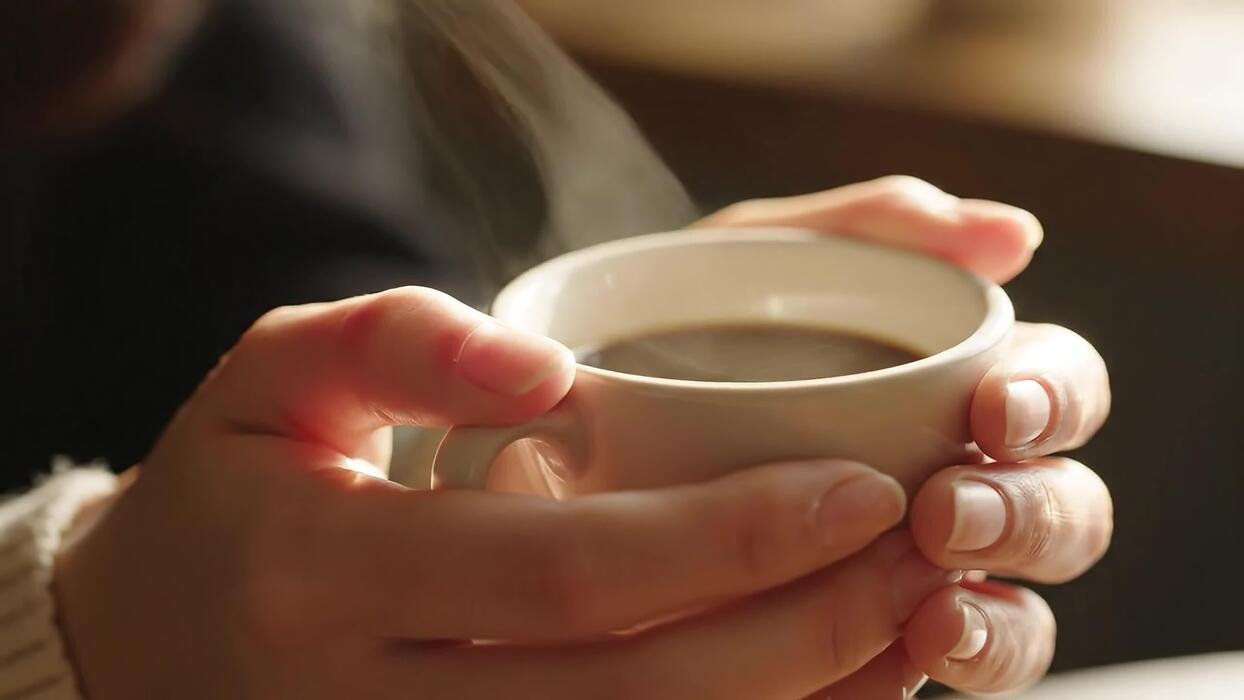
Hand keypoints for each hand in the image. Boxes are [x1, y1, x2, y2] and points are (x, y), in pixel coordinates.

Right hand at [55, 287, 952, 697]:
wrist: (142, 650)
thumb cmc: (234, 491)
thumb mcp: (277, 377)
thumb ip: (400, 344)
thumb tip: (546, 372)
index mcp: (326, 577)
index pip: (568, 568)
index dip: (732, 535)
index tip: (859, 485)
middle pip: (636, 688)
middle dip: (806, 627)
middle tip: (920, 551)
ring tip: (908, 622)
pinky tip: (825, 692)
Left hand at [700, 176, 1112, 696]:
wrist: (563, 438)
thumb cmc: (675, 330)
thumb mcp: (755, 258)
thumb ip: (870, 226)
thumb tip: (1018, 237)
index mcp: (950, 386)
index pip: (1057, 388)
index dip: (1055, 399)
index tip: (992, 410)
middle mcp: (952, 482)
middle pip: (1063, 509)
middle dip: (1028, 515)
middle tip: (943, 514)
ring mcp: (915, 576)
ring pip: (1022, 615)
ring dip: (1000, 619)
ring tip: (933, 615)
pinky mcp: (865, 647)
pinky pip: (934, 676)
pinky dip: (934, 672)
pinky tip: (895, 655)